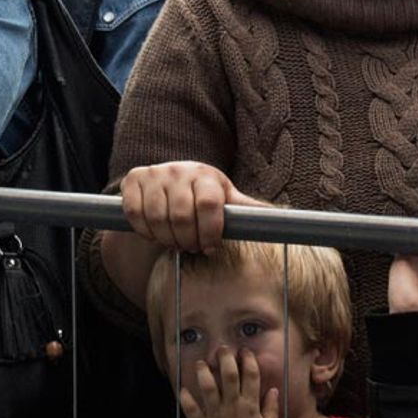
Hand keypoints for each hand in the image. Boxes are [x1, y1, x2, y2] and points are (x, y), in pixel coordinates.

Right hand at [120, 161, 264, 253]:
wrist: (167, 182)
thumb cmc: (203, 195)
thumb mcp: (226, 199)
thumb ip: (248, 211)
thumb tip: (285, 221)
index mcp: (207, 175)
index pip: (209, 205)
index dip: (210, 231)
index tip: (210, 246)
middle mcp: (179, 170)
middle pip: (182, 216)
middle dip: (188, 240)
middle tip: (191, 247)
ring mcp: (154, 174)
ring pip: (157, 218)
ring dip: (166, 239)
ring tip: (175, 241)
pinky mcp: (132, 180)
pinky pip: (135, 214)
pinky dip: (144, 230)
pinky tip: (155, 232)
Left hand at [180, 347, 276, 417]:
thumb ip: (271, 408)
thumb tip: (274, 390)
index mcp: (250, 406)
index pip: (251, 375)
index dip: (247, 360)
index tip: (244, 351)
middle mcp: (232, 407)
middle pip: (229, 375)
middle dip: (225, 358)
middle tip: (221, 348)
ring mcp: (216, 416)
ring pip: (208, 387)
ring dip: (203, 372)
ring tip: (200, 363)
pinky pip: (191, 408)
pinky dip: (186, 398)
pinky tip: (183, 389)